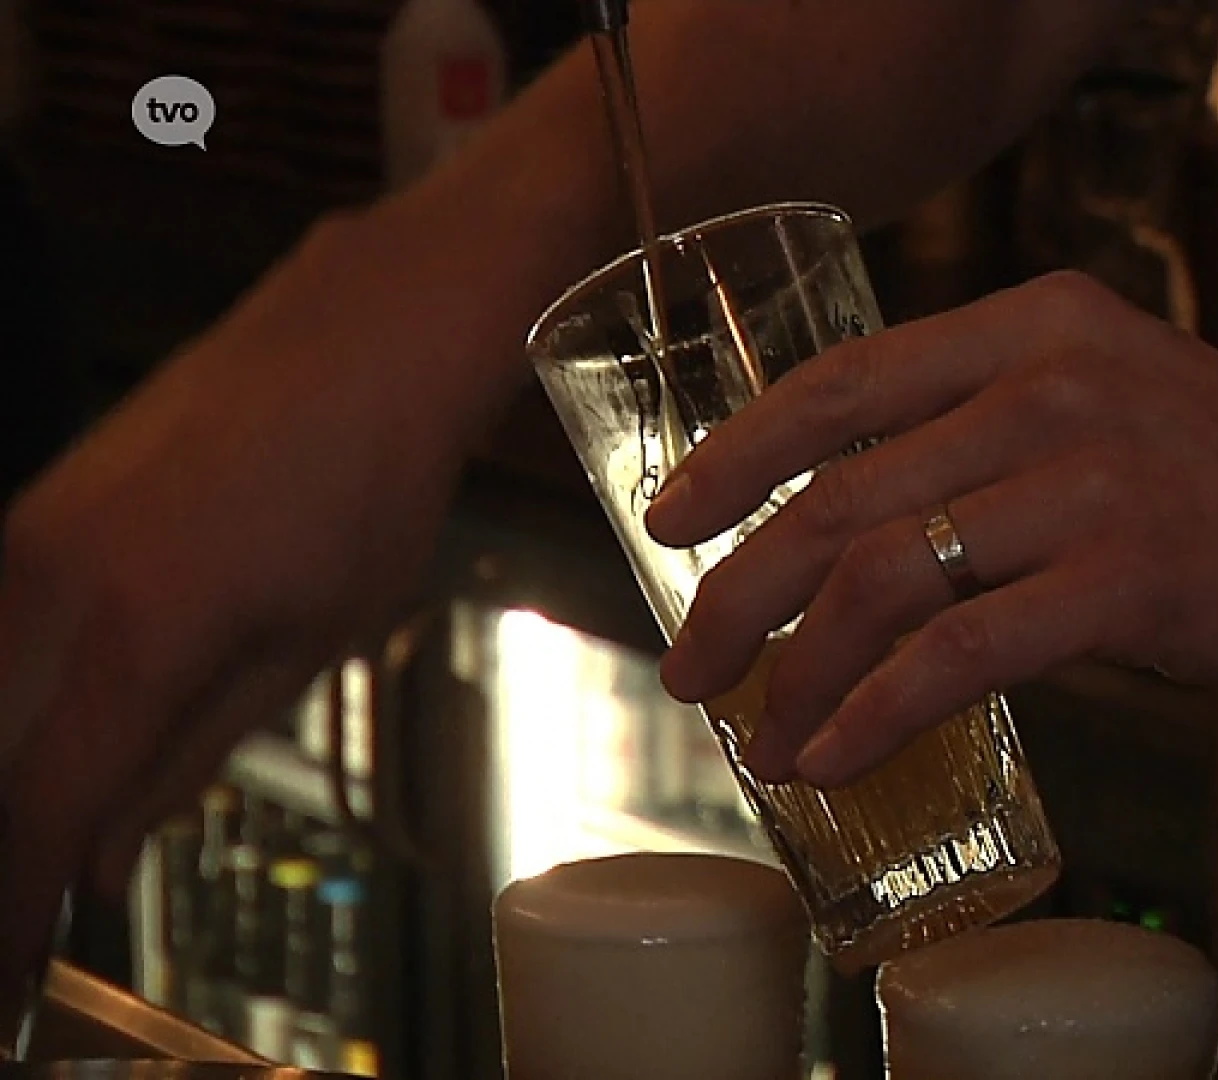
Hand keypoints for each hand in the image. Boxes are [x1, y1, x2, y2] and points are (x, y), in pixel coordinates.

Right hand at [0, 203, 491, 1004]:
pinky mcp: (29, 511)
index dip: (8, 927)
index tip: (6, 993)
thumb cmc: (368, 483)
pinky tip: (36, 761)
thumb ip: (183, 755)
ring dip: (4, 788)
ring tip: (30, 861)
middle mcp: (49, 586)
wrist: (359, 332)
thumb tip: (93, 857)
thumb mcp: (311, 643)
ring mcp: (25, 538)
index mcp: (136, 637)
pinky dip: (4, 715)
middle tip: (14, 951)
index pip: (36, 819)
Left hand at [645, 271, 1217, 787]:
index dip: (739, 453)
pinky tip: (833, 753)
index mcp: (1045, 323)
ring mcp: (1095, 476)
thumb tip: (879, 539)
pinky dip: (873, 712)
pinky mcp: (1135, 577)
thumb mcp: (1132, 412)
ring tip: (757, 732)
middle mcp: (1056, 381)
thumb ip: (1011, 440)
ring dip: (793, 668)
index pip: (843, 378)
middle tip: (692, 660)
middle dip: (739, 590)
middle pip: (839, 491)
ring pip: (880, 575)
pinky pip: (956, 653)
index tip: (672, 518)